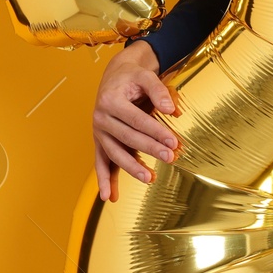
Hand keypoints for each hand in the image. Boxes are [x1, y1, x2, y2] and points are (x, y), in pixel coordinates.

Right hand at [91, 40, 180, 200]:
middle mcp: (100, 117)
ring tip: (150, 178)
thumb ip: (159, 91)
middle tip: (170, 157)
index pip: (137, 120)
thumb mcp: (146, 76)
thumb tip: (172, 110)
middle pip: (127, 138)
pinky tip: (109, 197)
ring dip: (131, 168)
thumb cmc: (132, 77)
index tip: (174, 141)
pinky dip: (104, 180)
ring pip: (114, 153)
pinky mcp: (99, 141)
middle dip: (150, 149)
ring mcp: (98, 132)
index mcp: (111, 100)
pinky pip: (100, 163)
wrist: (115, 76)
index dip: (156, 131)